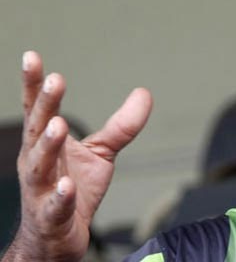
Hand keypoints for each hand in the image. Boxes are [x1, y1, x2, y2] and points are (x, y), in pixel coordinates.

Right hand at [3, 51, 152, 261]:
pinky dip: (60, 196)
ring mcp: (42, 190)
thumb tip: (145, 93)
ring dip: (48, 144)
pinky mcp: (52, 217)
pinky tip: (66, 185)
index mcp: (46, 142)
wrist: (57, 237)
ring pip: (40, 165)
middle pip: (38, 130)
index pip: (39, 109)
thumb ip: (121, 126)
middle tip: (54, 80)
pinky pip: (55, 206)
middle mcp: (38, 162)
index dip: (33, 84)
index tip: (32, 56)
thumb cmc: (73, 189)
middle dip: (45, 105)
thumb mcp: (101, 153)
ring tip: (58, 124)